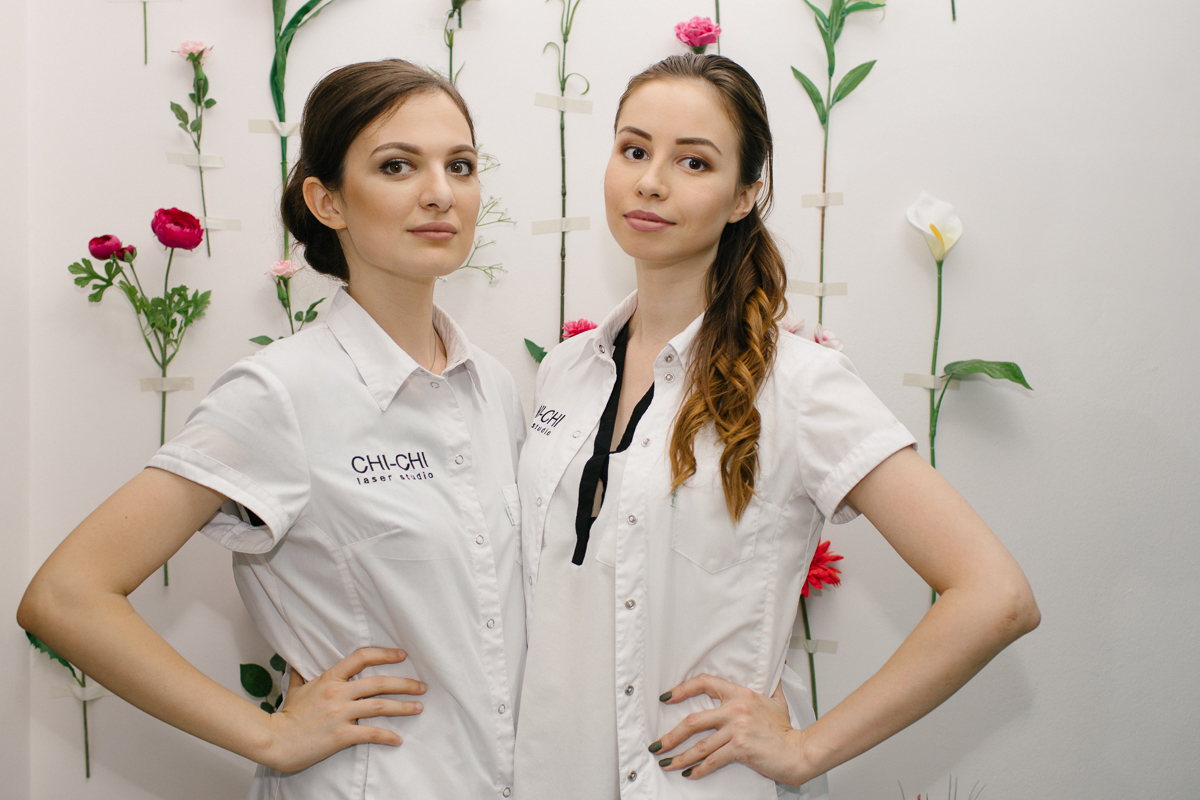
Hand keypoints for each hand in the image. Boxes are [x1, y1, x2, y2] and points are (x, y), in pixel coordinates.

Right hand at [258, 647, 424, 772]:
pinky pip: (371, 733)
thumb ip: (301, 674)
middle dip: (404, 683)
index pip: (361, 657)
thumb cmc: (285, 716)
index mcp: (330, 679)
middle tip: (422, 686)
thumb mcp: (295, 688)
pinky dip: (387, 736)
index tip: (402, 655)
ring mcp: (341, 713)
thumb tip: (300, 662)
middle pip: (379, 682)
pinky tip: (398, 739)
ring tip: (419, 708)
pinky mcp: (341, 735)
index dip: (384, 653)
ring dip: (403, 707)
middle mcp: (338, 693)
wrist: (275, 740)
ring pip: (380, 705)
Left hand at [649, 674, 809, 784]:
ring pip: (700, 745)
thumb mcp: (777, 700)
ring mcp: (737, 728)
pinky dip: (699, 769)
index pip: (705, 683)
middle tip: (658, 744)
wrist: (799, 751)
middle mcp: (736, 709)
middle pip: (693, 720)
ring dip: (680, 756)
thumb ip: (771, 684)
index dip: (682, 689)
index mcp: (741, 694)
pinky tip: (689, 773)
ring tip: (667, 763)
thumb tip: (779, 663)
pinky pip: (713, 760)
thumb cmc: (786, 730)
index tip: (666, 697)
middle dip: (671, 735)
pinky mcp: (740, 747)